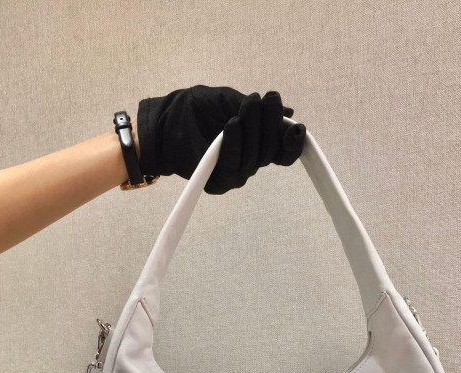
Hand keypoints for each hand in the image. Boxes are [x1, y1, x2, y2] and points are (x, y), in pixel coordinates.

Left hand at [137, 85, 305, 193]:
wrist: (164, 122)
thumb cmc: (196, 110)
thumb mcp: (230, 100)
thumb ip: (255, 108)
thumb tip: (286, 113)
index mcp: (257, 146)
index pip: (283, 151)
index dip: (292, 142)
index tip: (296, 126)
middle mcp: (250, 163)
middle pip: (271, 152)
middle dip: (270, 124)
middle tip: (266, 100)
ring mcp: (235, 175)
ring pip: (254, 159)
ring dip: (253, 131)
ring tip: (247, 108)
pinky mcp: (218, 183)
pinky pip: (231, 165)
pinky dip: (233, 145)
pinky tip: (232, 125)